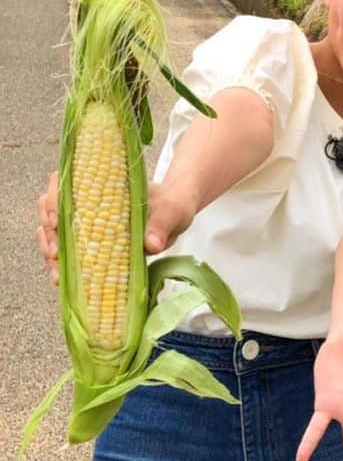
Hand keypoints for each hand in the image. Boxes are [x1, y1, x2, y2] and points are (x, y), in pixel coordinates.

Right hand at [36, 171, 195, 283]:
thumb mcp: (171, 212)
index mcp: (102, 184)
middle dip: (48, 232)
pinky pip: (66, 248)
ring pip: (52, 230)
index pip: (64, 182)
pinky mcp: (90, 240)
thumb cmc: (171, 206)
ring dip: (50, 250)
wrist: (177, 214)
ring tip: (58, 272)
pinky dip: (61, 262)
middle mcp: (87, 200)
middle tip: (56, 253)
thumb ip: (161, 226)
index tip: (56, 221)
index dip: (53, 200)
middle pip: (50, 209)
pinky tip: (62, 278)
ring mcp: (86, 220)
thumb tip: (152, 244)